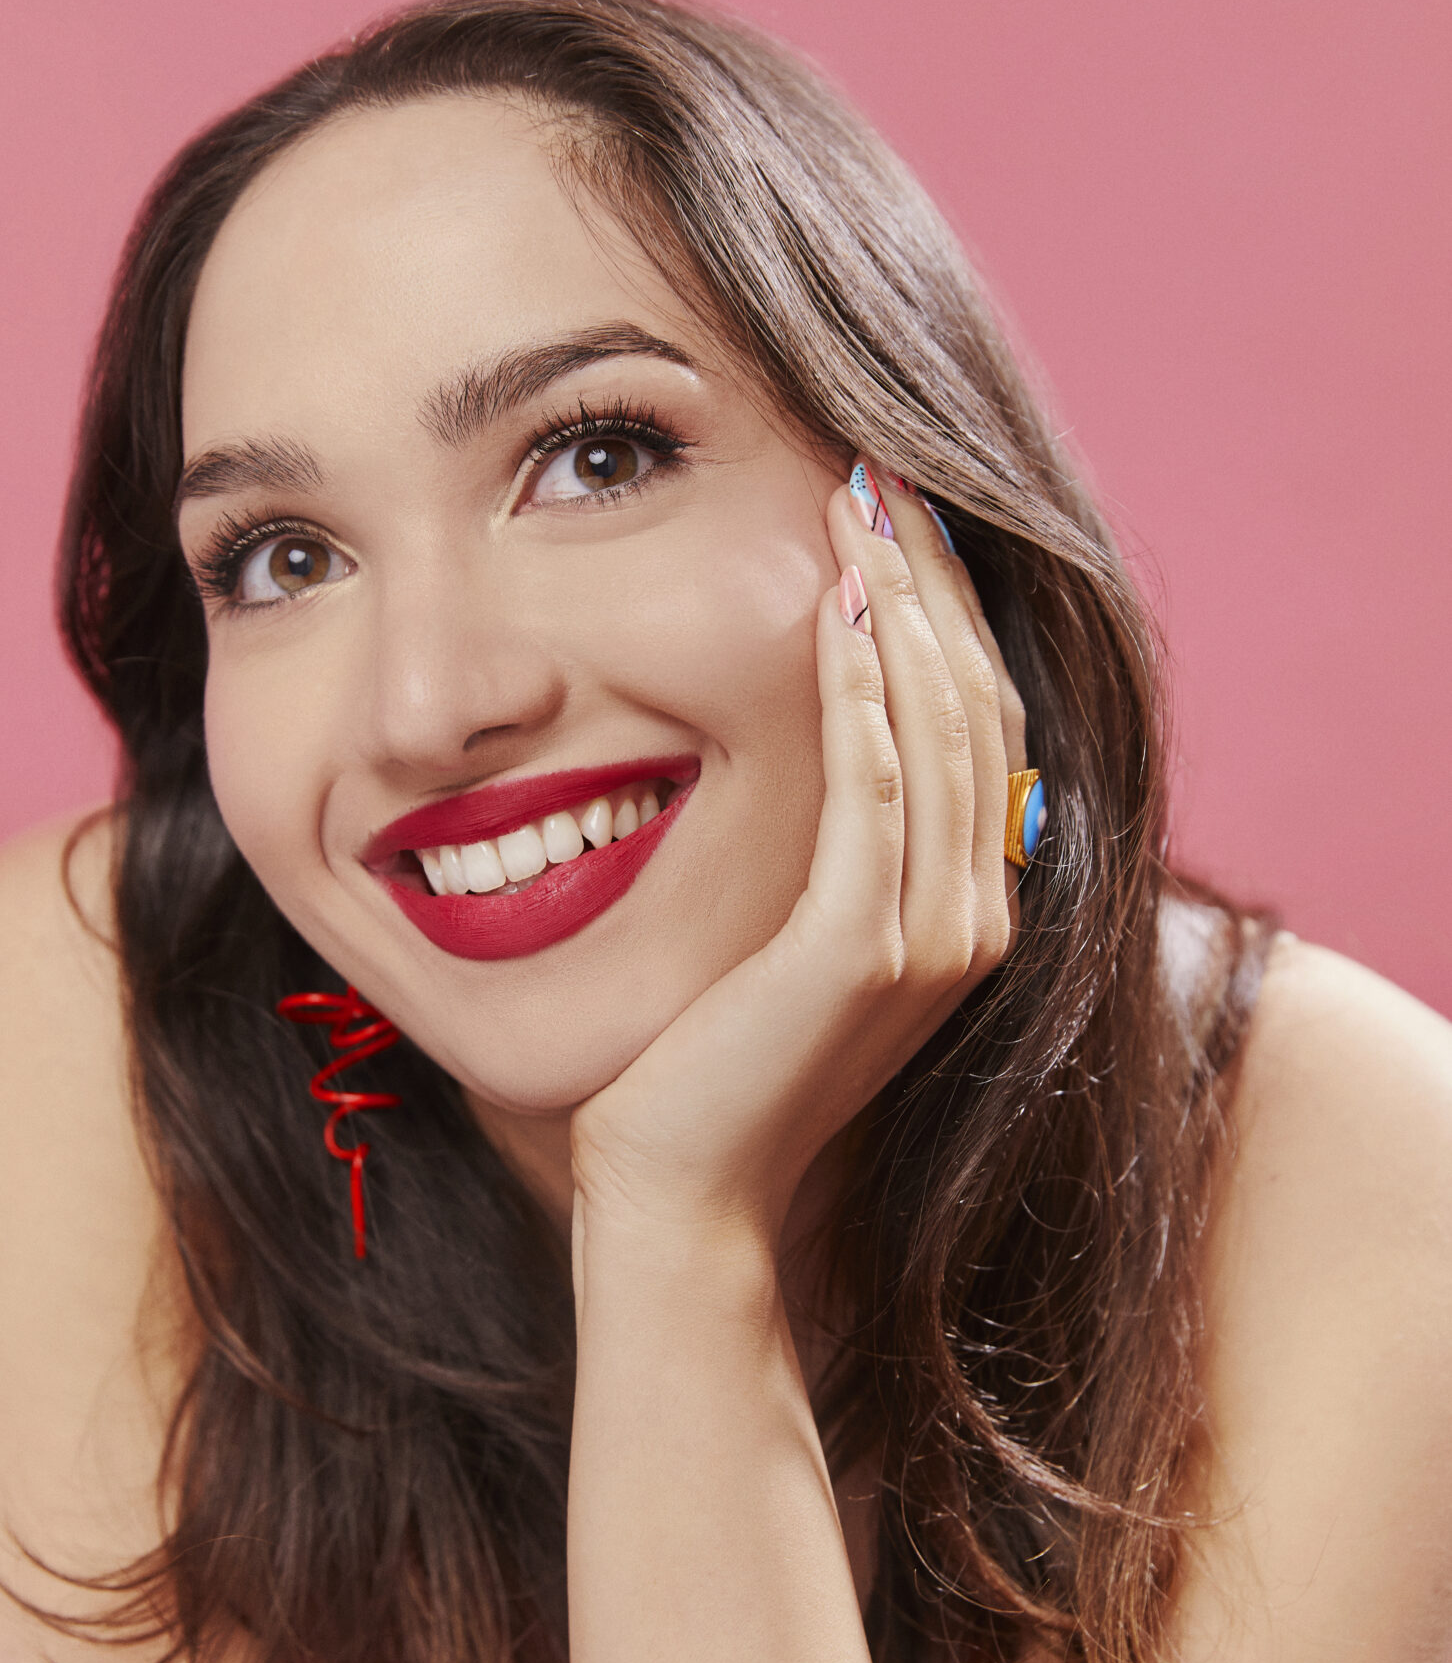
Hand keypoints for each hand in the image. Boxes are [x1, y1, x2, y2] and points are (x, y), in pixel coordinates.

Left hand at [569, 467, 1029, 1252]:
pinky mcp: (860, 950)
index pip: (979, 722)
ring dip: (901, 604)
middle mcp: (973, 919)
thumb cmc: (711, 1066)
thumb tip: (828, 739)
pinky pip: (873, 788)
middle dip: (932, 577)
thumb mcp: (790, 940)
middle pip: (976, 703)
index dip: (949, 609)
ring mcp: (929, 939)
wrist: (682, 1196)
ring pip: (939, 728)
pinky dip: (862, 690)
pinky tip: (835, 606)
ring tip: (858, 501)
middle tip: (882, 467)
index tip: (898, 511)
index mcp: (964, 909)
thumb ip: (835, 852)